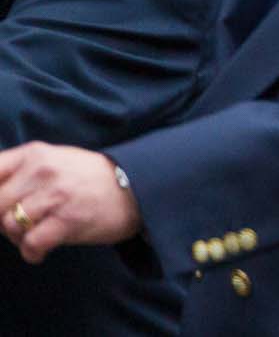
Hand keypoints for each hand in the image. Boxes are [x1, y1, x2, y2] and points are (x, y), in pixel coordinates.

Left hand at [0, 143, 140, 263]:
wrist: (137, 188)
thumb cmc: (88, 178)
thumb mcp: (53, 161)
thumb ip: (18, 172)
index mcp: (34, 154)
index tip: (1, 207)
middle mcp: (42, 170)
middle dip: (2, 219)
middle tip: (20, 224)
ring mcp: (56, 195)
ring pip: (9, 225)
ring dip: (17, 237)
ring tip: (34, 235)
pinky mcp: (68, 220)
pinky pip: (31, 244)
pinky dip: (32, 252)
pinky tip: (41, 249)